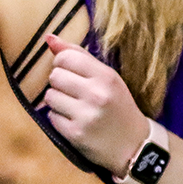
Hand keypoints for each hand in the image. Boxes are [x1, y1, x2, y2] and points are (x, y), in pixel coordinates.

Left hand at [42, 36, 148, 172]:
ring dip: (57, 101)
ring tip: (74, 107)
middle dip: (59, 83)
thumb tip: (48, 37)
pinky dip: (58, 118)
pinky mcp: (75, 134)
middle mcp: (97, 95)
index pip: (66, 57)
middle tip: (74, 92)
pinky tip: (74, 121)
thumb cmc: (118, 106)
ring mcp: (86, 116)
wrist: (134, 146)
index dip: (62, 63)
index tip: (70, 72)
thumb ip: (79, 55)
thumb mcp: (107, 78)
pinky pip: (51, 117)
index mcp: (106, 77)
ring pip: (49, 96)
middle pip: (55, 76)